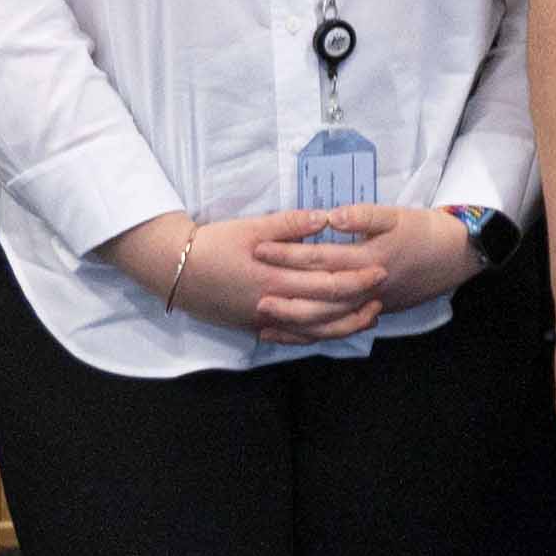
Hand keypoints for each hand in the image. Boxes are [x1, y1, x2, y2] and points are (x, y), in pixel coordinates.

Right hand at [113, 212, 386, 346]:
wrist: (173, 269)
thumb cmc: (212, 243)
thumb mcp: (251, 227)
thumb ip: (289, 224)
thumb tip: (324, 218)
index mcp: (276, 278)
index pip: (327, 284)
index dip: (356, 280)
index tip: (379, 270)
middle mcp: (274, 304)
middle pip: (326, 310)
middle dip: (358, 302)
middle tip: (383, 292)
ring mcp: (264, 320)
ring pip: (313, 330)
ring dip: (343, 325)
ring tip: (367, 316)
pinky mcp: (254, 326)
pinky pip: (291, 337)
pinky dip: (315, 336)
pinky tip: (331, 331)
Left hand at [279, 204, 486, 325]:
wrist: (456, 256)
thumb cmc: (424, 231)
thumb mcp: (396, 215)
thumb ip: (362, 215)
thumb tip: (330, 217)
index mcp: (367, 259)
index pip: (320, 258)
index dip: (288, 254)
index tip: (259, 249)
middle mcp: (365, 287)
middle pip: (318, 296)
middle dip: (285, 295)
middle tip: (253, 294)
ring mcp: (370, 305)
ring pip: (328, 321)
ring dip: (296, 322)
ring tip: (266, 321)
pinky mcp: (374, 312)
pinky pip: (340, 328)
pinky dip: (315, 333)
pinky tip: (294, 335)